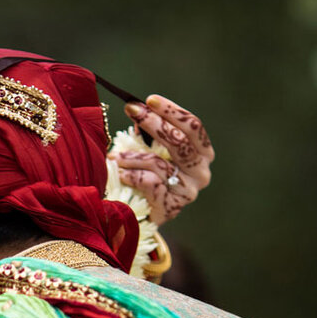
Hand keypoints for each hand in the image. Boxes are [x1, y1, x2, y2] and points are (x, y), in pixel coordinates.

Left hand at [115, 95, 213, 226]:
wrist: (143, 217)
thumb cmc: (149, 179)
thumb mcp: (153, 152)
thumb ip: (151, 134)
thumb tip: (138, 108)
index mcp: (202, 153)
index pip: (193, 126)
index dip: (172, 111)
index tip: (149, 100)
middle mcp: (201, 171)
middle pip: (180, 140)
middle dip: (153, 123)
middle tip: (132, 111)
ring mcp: (189, 191)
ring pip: (159, 163)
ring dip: (132, 156)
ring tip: (114, 156)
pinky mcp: (173, 206)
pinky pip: (150, 183)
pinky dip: (131, 176)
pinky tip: (120, 175)